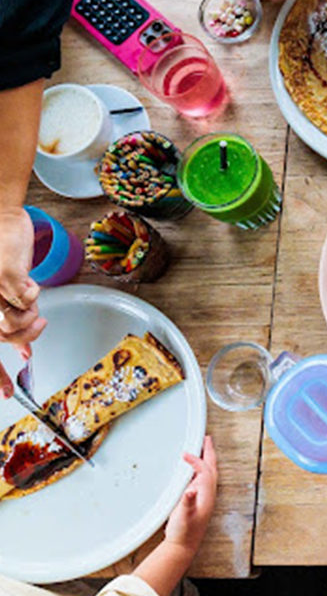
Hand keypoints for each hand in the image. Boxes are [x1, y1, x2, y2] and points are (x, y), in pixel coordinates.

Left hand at [0, 208, 42, 398]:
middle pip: (0, 337)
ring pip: (14, 320)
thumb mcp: (3, 293)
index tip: (6, 394)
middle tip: (37, 332)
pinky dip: (34, 295)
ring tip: (32, 300)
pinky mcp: (5, 274)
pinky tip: (31, 288)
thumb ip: (10, 320)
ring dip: (31, 313)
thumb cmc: (0, 252)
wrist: (0, 217)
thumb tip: (24, 350)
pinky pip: (27, 298)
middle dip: (23, 337)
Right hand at [165, 436, 217, 551]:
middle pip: (211, 467)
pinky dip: (198, 470)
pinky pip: (200, 479)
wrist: (183, 546)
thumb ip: (186, 503)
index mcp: (207, 493)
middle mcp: (207, 493)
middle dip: (209, 452)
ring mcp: (203, 496)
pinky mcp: (196, 500)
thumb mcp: (183, 516)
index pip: (204, 470)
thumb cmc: (184, 532)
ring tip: (201, 448)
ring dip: (205, 459)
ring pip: (207, 472)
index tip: (185, 454)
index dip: (195, 460)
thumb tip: (190, 491)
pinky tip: (191, 470)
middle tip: (206, 438)